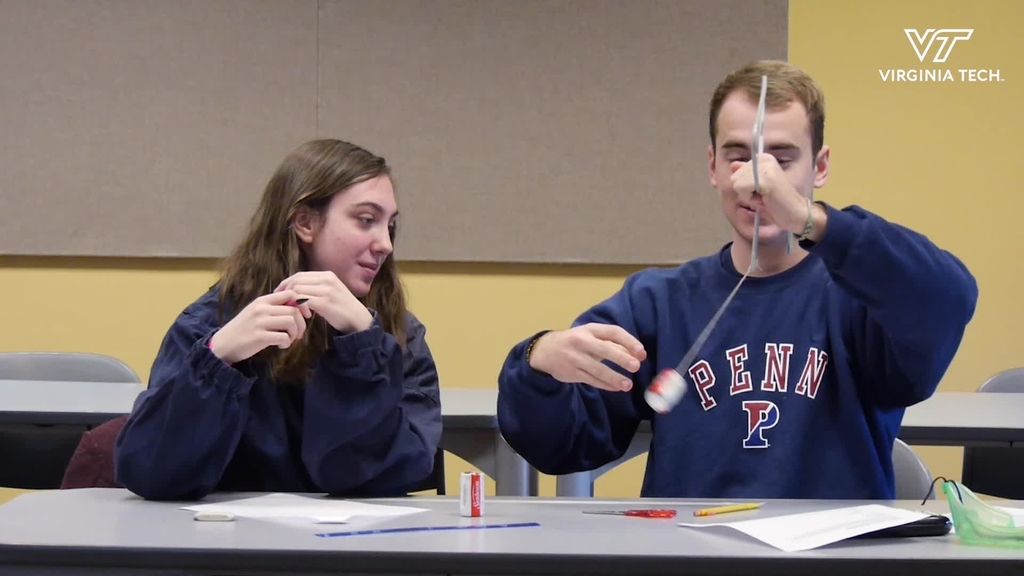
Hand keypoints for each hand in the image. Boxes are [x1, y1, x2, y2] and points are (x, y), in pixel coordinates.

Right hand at [209, 290, 310, 363]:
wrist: (223, 344)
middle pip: (294, 309)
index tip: (304, 315)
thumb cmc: (243, 329)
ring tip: (289, 340)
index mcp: (262, 301)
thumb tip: (297, 306)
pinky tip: (281, 346)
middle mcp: (261, 309)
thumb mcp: (256, 312)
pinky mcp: (259, 337)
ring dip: (295, 333)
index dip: (302, 304)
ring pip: (291, 321)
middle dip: (301, 323)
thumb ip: (273, 308)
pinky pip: (283, 337)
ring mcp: (260, 322)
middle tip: (298, 333)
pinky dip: (287, 343)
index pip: (290, 293)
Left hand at [275, 271, 372, 332]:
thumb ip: (316, 288)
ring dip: (292, 301)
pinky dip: (298, 308)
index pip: (300, 275)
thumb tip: (294, 288)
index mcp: (327, 275)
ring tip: (294, 311)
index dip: (286, 284)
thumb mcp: (330, 292)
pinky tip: (304, 316)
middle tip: (282, 304)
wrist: (359, 321)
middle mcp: (327, 279)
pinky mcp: (325, 302)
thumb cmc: (342, 309)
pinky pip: (302, 301)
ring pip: (297, 290)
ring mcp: (326, 290)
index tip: (279, 294)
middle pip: (296, 280)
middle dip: (285, 292)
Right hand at [528, 323, 646, 391]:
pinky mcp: (572, 372)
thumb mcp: (591, 336)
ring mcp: (575, 358)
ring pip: (597, 369)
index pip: (612, 332)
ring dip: (614, 377)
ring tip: (628, 385)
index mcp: (590, 330)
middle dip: (620, 358)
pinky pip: (591, 380)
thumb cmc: (575, 342)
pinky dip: (605, 385)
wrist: (544, 351)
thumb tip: (637, 354)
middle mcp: (582, 342)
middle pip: (604, 350)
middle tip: (635, 366)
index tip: (641, 352)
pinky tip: (615, 388)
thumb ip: (612, 344)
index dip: (628, 341)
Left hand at [730, 154, 812, 234]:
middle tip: (764, 195)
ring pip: (736, 183)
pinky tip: (765, 199)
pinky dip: (751, 199)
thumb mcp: (756, 186)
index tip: (762, 190)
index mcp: (763, 158)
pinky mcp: (765, 178)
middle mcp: (764, 158)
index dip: (745, 186)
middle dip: (746, 191)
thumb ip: (745, 175)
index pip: (736, 172)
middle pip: (734, 177)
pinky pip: (742, 189)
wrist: (795, 212)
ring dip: (748, 196)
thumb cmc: (776, 202)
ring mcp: (765, 167)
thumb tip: (733, 164)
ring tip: (765, 197)